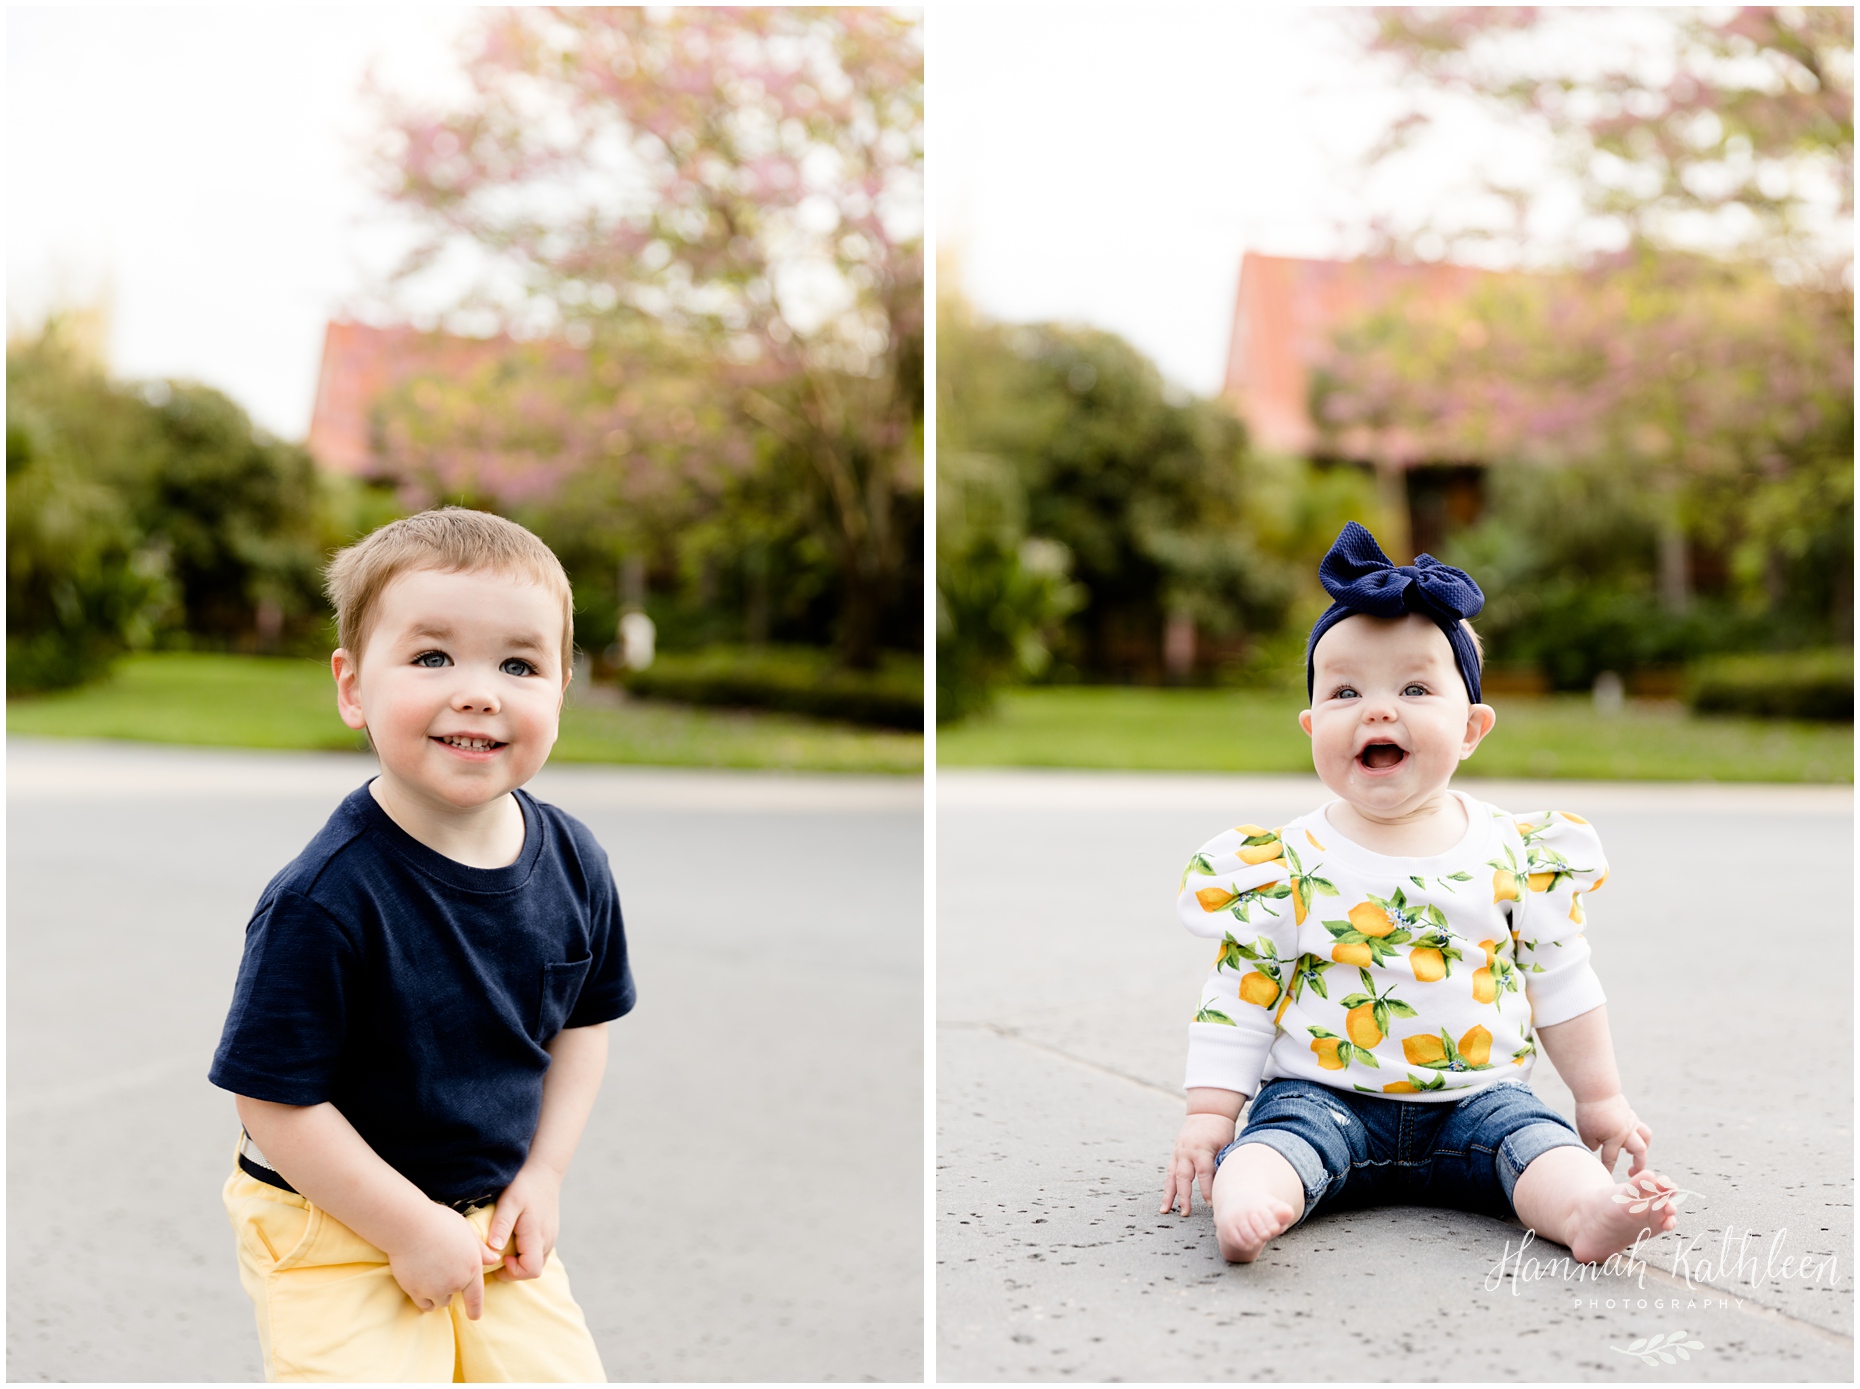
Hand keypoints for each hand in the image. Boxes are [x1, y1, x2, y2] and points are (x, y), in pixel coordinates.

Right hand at [384, 1205, 490, 1318]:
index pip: (476, 1296)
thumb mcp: (466, 1231)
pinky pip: (423, 1304)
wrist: (411, 1227)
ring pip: (438, 1302)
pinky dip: (422, 1297)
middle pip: (453, 1296)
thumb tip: (494, 1260)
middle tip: (438, 1269)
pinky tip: (419, 1284)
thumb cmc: (440, 1223)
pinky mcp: (416, 1292)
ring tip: (427, 1274)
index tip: (474, 1316)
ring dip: (435, 1294)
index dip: (475, 1308)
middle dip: (448, 1288)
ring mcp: (435, 1289)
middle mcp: (456, 1282)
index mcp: (472, 1267)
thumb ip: (480, 1249)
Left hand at [484, 1162, 562, 1281]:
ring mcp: (551, 1236)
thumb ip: (502, 1225)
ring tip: (506, 1245)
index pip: (531, 1271)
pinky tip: (516, 1237)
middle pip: (534, 1269)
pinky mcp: (550, 1232)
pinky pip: (539, 1251)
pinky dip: (527, 1251)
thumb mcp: (509, 1201)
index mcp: (536, 1235)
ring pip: (537, 1261)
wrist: (545, 1170)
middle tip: (498, 1254)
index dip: (513, 1272)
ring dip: (521, 1260)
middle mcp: (547, 1240)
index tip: (501, 1257)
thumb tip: (494, 1250)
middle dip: (514, 1269)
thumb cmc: (525, 1184)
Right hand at [1162, 1112, 1237, 1215]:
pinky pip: (1170, 1172)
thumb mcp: (1226, 1144)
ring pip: (1171, 1177)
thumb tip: (1224, 1186)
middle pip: (1183, 1178)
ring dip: (1168, 1195)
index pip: (1204, 1175)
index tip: (1212, 1206)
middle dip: (1184, 1197)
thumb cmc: (1221, 1129)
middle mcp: (1186, 1152)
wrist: (1207, 1111)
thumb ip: (1222, 1163)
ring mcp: (1178, 1152)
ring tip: (1165, 1211)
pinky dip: (1168, 1186)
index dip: (1207, 1191)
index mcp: (1201, 1149)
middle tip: (1186, 1213)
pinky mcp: (1175, 1153)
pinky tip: (1166, 1199)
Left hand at [1575, 1093, 1652, 1176]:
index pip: (1610, 1159)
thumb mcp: (1585, 1132)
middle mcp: (1626, 1132)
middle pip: (1640, 1152)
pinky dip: (1636, 1132)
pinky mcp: (1630, 1114)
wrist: (1597, 1090)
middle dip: (1639, 1164)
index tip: (1606, 1178)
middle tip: (1633, 1172)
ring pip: (1645, 1136)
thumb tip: (1599, 1150)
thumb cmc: (1589, 1112)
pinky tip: (1627, 1135)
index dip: (1608, 1169)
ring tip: (1633, 1152)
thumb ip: (1592, 1145)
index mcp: (1614, 1139)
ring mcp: (1631, 1122)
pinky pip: (1639, 1126)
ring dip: (1643, 1146)